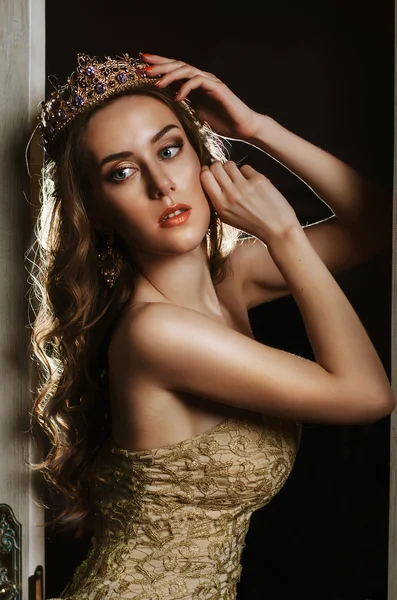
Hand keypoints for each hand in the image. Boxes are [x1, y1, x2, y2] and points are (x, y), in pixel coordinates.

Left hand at [141, 53, 262, 140]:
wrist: (242, 127)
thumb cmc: (222, 122)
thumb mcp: (196, 114)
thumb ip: (183, 106)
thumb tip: (165, 105)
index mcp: (195, 84)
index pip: (174, 70)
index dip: (159, 65)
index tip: (142, 65)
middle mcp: (201, 78)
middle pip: (177, 65)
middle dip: (160, 64)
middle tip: (143, 66)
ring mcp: (210, 81)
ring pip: (186, 70)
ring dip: (170, 75)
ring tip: (156, 82)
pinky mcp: (217, 87)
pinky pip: (198, 82)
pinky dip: (186, 88)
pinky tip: (177, 96)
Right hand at [200, 161, 299, 242]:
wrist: (277, 228)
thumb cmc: (252, 224)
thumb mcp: (228, 218)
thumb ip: (217, 201)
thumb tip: (210, 181)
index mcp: (221, 205)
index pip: (204, 177)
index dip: (206, 172)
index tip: (210, 173)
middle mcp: (231, 194)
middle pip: (215, 166)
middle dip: (218, 167)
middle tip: (224, 173)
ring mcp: (244, 186)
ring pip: (229, 164)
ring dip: (232, 169)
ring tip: (238, 178)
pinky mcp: (258, 180)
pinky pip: (245, 167)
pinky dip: (247, 172)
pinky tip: (251, 182)